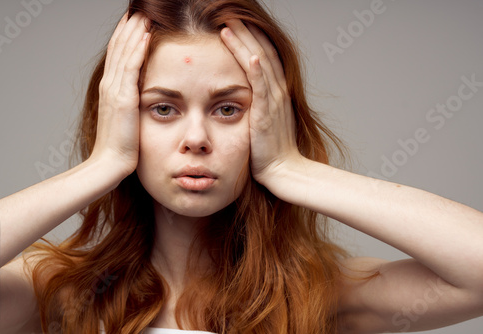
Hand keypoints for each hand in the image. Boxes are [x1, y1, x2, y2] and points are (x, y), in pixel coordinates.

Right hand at [91, 12, 149, 177]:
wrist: (110, 164)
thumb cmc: (121, 147)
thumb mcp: (125, 120)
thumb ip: (130, 104)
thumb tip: (140, 96)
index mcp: (110, 89)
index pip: (117, 56)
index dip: (124, 37)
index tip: (133, 21)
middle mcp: (110, 85)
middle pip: (119, 48)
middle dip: (128, 27)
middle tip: (138, 10)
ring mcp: (114, 90)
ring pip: (124, 52)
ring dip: (134, 31)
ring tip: (143, 14)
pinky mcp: (123, 98)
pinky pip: (132, 67)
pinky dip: (138, 49)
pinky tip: (146, 34)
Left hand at [220, 20, 299, 185]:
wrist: (283, 169)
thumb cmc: (271, 150)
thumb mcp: (265, 121)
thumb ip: (259, 104)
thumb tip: (244, 96)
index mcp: (276, 92)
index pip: (264, 57)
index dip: (252, 38)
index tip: (236, 24)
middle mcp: (277, 92)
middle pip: (261, 53)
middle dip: (245, 33)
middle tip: (230, 15)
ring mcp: (273, 102)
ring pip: (259, 65)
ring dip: (244, 44)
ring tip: (229, 25)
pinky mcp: (266, 115)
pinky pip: (262, 88)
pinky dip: (256, 71)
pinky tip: (248, 55)